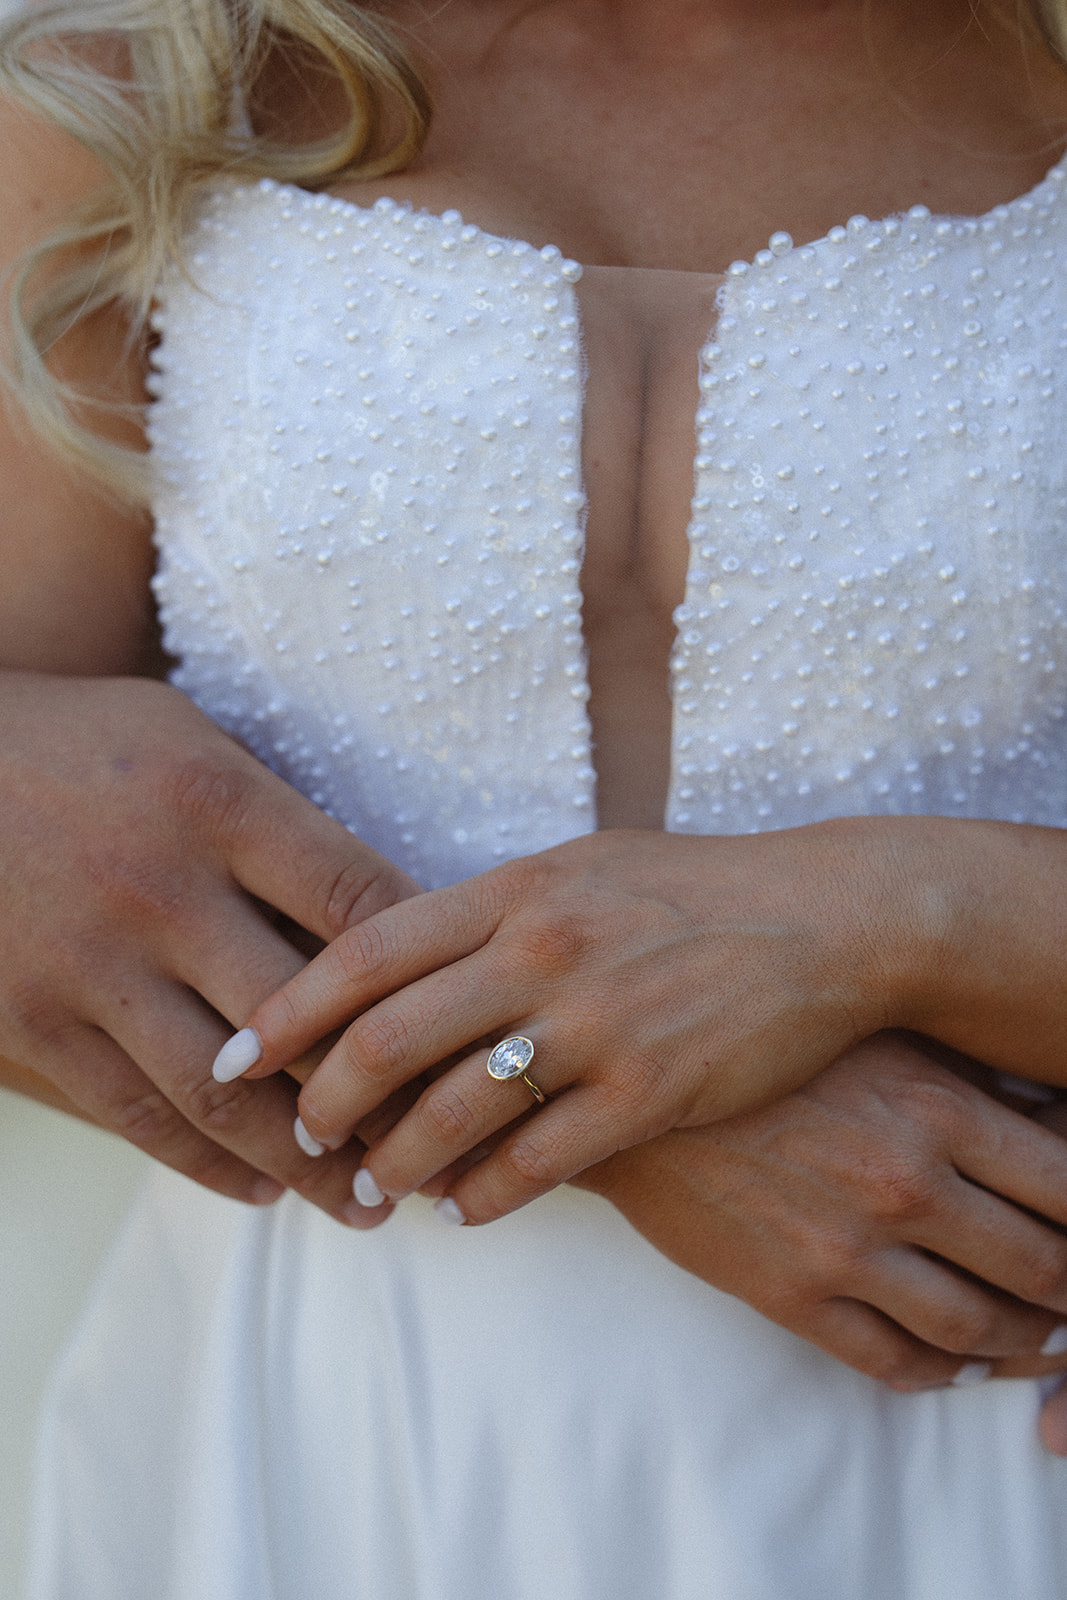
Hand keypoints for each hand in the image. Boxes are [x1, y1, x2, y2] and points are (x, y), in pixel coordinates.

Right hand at [0, 670, 417, 1222]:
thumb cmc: (88, 745)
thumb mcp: (196, 743)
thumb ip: (283, 823)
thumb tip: (388, 919)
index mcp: (220, 808)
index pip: (361, 906)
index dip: (430, 980)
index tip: (472, 1029)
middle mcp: (160, 891)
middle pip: (307, 1022)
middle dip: (385, 1097)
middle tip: (441, 1147)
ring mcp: (89, 965)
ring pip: (223, 1094)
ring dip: (304, 1165)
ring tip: (364, 1203)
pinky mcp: (30, 1022)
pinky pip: (137, 1115)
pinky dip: (208, 1165)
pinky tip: (262, 1190)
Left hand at [240, 824, 900, 1219]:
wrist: (826, 920)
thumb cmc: (695, 890)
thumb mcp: (583, 866)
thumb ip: (495, 906)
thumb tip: (406, 951)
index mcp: (516, 887)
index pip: (368, 949)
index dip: (291, 1007)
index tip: (244, 1053)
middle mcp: (543, 949)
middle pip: (390, 1036)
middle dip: (326, 1099)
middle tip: (303, 1136)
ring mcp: (598, 1022)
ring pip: (455, 1110)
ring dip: (398, 1162)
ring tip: (374, 1191)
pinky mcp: (652, 1089)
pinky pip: (541, 1161)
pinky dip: (488, 1196)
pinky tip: (466, 1211)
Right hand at [569, 1034, 1066, 1422]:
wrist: (626, 1087)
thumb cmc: (756, 1046)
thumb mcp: (867, 1036)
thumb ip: (963, 1080)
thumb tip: (1049, 1115)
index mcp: (934, 1108)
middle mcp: (904, 1184)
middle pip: (1041, 1268)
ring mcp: (846, 1249)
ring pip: (977, 1327)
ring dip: (1024, 1342)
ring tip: (1037, 1336)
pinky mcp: (792, 1296)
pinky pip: (895, 1363)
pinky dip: (943, 1373)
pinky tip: (956, 1360)